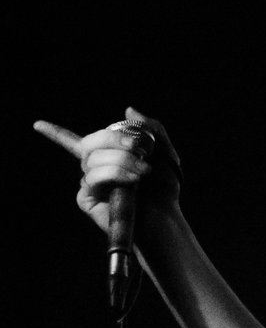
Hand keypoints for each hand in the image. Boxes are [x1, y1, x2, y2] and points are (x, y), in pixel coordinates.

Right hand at [33, 106, 181, 232]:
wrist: (166, 218)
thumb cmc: (165, 189)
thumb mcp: (164, 153)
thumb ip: (151, 129)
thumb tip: (128, 110)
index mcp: (107, 156)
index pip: (75, 142)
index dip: (55, 133)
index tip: (37, 124)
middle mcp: (94, 169)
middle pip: (89, 142)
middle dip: (115, 140)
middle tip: (139, 149)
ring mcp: (89, 184)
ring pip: (93, 160)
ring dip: (122, 161)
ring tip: (144, 172)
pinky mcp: (87, 199)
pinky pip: (93, 178)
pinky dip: (114, 175)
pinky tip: (132, 182)